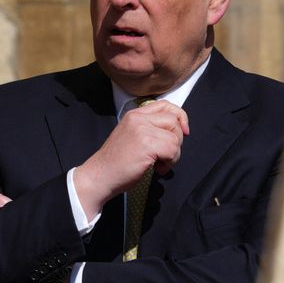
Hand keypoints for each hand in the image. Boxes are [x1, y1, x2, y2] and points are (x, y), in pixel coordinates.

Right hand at [73, 101, 188, 218]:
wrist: (100, 176)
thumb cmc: (116, 162)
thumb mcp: (131, 136)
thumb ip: (149, 128)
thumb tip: (177, 130)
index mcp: (134, 115)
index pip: (166, 105)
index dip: (180, 117)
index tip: (183, 131)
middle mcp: (138, 119)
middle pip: (174, 121)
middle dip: (177, 140)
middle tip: (165, 155)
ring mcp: (141, 130)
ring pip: (175, 137)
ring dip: (173, 154)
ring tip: (159, 164)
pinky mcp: (146, 144)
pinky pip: (172, 150)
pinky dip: (170, 163)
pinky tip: (157, 169)